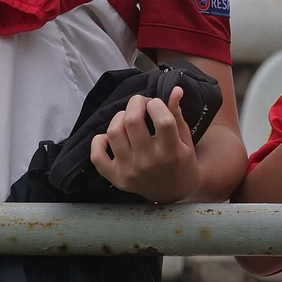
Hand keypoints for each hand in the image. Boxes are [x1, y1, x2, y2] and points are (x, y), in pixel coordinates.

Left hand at [90, 87, 201, 202]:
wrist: (175, 192)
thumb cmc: (182, 161)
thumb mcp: (185, 138)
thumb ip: (177, 114)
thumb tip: (175, 89)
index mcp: (171, 151)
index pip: (162, 119)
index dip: (156, 104)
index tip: (156, 105)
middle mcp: (149, 162)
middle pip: (132, 121)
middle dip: (135, 103)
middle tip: (140, 104)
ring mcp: (130, 171)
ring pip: (114, 132)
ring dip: (119, 117)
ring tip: (127, 119)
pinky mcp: (117, 178)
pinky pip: (97, 156)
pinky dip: (99, 141)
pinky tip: (110, 138)